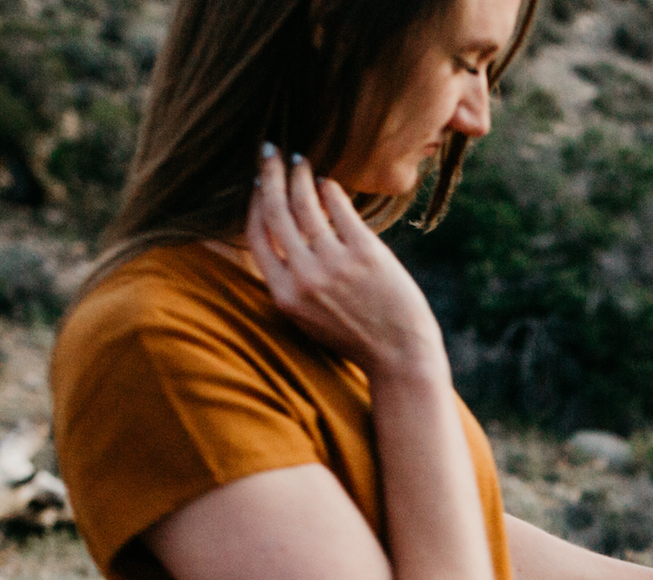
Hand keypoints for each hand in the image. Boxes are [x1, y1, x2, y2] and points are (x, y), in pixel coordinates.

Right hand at [245, 148, 445, 383]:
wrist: (399, 355)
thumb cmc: (354, 334)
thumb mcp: (307, 317)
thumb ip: (290, 281)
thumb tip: (280, 231)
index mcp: (283, 295)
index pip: (256, 235)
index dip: (254, 203)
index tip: (258, 182)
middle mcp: (303, 277)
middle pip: (275, 211)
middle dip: (270, 174)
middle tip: (270, 151)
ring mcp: (334, 264)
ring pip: (305, 204)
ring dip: (299, 175)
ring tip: (300, 161)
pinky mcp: (364, 252)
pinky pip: (339, 208)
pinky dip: (330, 190)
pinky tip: (327, 183)